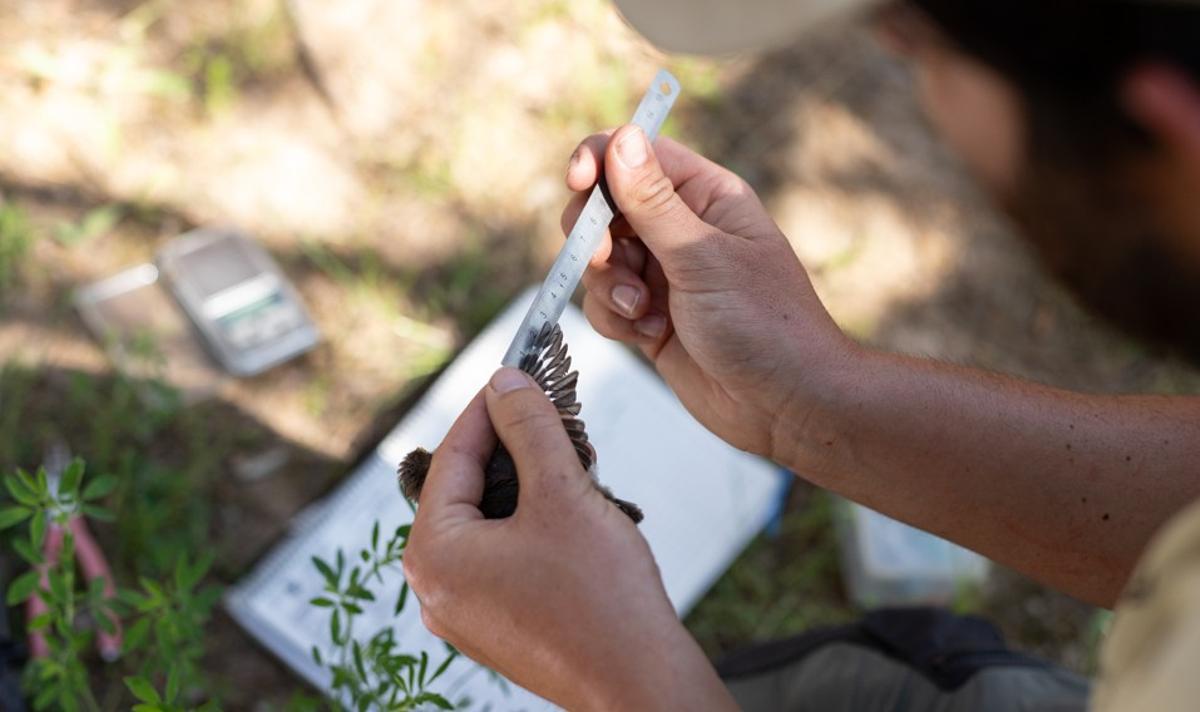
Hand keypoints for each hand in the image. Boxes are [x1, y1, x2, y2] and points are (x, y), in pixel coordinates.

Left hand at [403, 368, 736, 710]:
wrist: (639, 682)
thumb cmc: (600, 599)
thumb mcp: (562, 493)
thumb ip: (529, 427)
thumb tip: (505, 383)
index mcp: (433, 555)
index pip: (451, 457)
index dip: (487, 408)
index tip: (513, 375)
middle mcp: (435, 588)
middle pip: (466, 490)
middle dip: (511, 449)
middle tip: (548, 415)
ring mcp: (464, 613)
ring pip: (488, 522)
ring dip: (527, 486)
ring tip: (571, 463)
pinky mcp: (496, 626)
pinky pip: (502, 556)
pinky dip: (532, 525)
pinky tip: (573, 512)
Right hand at [565, 125, 857, 461]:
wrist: (784, 405)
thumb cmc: (765, 324)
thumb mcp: (703, 257)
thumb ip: (652, 203)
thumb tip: (621, 139)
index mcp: (707, 197)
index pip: (638, 156)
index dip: (601, 161)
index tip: (578, 181)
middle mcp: (682, 229)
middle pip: (606, 207)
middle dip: (596, 236)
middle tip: (607, 260)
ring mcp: (663, 274)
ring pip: (600, 259)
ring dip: (610, 285)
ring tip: (644, 313)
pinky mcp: (650, 317)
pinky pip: (606, 303)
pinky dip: (617, 319)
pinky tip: (651, 335)